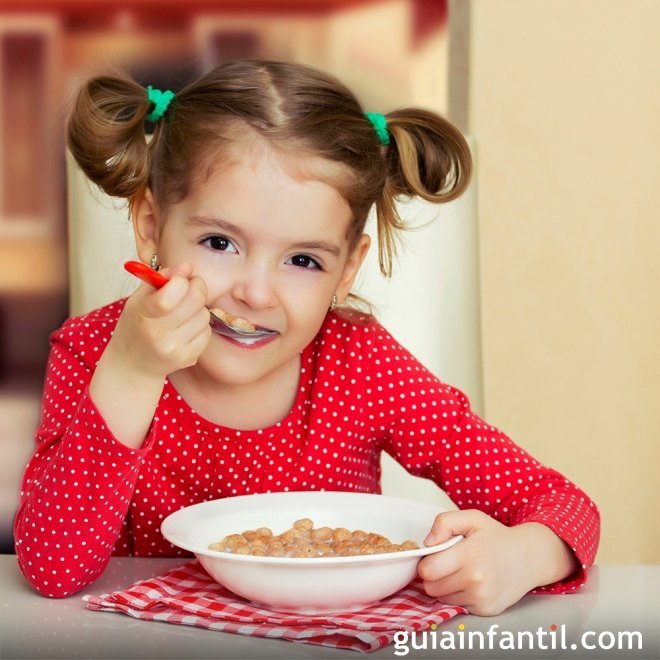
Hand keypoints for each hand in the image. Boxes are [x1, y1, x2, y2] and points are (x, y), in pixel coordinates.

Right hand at [110, 262, 211, 379]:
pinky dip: (200, 327)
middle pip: (196, 299)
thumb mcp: (140, 297)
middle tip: (190, 287)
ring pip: (204, 315)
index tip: (179, 278)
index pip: (174, 291)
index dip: (182, 279)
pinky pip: (207, 332)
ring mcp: (175, 348)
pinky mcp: (188, 358)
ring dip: (198, 309)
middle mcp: (159, 333)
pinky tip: (185, 329)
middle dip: (197, 287)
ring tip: (183, 313)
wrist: (133, 363)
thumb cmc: (137, 324)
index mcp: (143, 313)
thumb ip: (162, 278)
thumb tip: (187, 267)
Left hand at [418, 510, 576, 615]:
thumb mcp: (471, 518)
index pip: (427, 570)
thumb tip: (427, 544)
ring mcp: (481, 598)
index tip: (436, 555)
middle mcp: (475, 580)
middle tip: (447, 563)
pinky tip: (472, 583)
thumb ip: (444, 523)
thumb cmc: (497, 536)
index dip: (426, 562)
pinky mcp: (486, 610)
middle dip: (433, 575)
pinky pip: (457, 605)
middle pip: (430, 587)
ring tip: (461, 572)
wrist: (530, 557)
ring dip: (445, 586)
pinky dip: (459, 595)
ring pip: (442, 598)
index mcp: (469, 555)